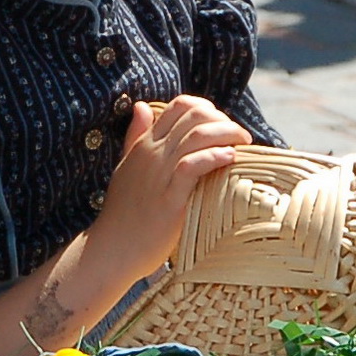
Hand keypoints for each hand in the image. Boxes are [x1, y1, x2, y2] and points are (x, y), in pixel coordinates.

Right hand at [92, 96, 250, 282]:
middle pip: (194, 116)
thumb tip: (142, 106)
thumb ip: (135, 136)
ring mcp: (159, 175)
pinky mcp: (169, 200)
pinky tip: (229, 159)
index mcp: (144, 145)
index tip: (223, 126)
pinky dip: (214, 157)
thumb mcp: (126, 167)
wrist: (113, 249)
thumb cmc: (124, 213)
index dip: (208, 109)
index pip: (180, 106)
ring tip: (242, 146)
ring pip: (196, 136)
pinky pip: (192, 167)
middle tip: (239, 137)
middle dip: (224, 120)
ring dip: (226, 134)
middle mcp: (152, 154)